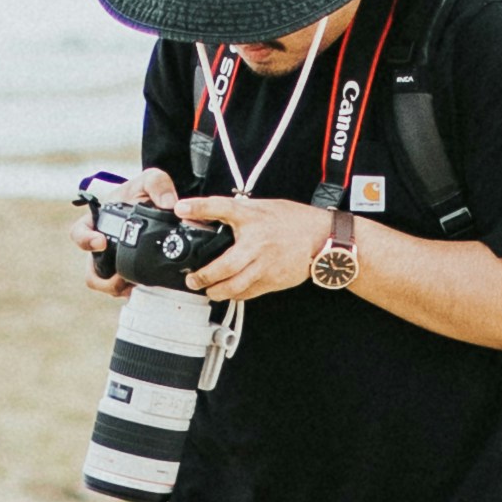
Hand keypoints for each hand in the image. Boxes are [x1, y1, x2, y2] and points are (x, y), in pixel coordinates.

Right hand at [73, 165, 181, 288]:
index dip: (85, 240)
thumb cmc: (148, 191)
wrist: (162, 205)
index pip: (78, 233)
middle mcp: (102, 245)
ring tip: (134, 285)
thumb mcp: (152, 180)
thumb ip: (159, 185)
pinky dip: (131, 291)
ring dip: (116, 288)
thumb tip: (170, 206)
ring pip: (105, 285)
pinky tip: (145, 287)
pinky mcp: (128, 273)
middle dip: (103, 279)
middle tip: (121, 277)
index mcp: (98, 222)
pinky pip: (122, 289)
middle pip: (90, 271)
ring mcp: (113, 262)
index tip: (101, 242)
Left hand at [177, 194, 333, 303]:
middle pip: (224, 265)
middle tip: (192, 279)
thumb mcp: (262, 207)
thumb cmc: (291, 220)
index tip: (180, 208)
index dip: (199, 206)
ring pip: (235, 286)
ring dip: (216, 291)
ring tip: (207, 290)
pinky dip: (235, 294)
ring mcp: (265, 265)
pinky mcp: (272, 280)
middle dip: (204, 276)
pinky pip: (248, 293)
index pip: (222, 207)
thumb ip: (236, 212)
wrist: (321, 238)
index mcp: (253, 217)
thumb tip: (207, 213)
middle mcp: (257, 242)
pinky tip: (228, 292)